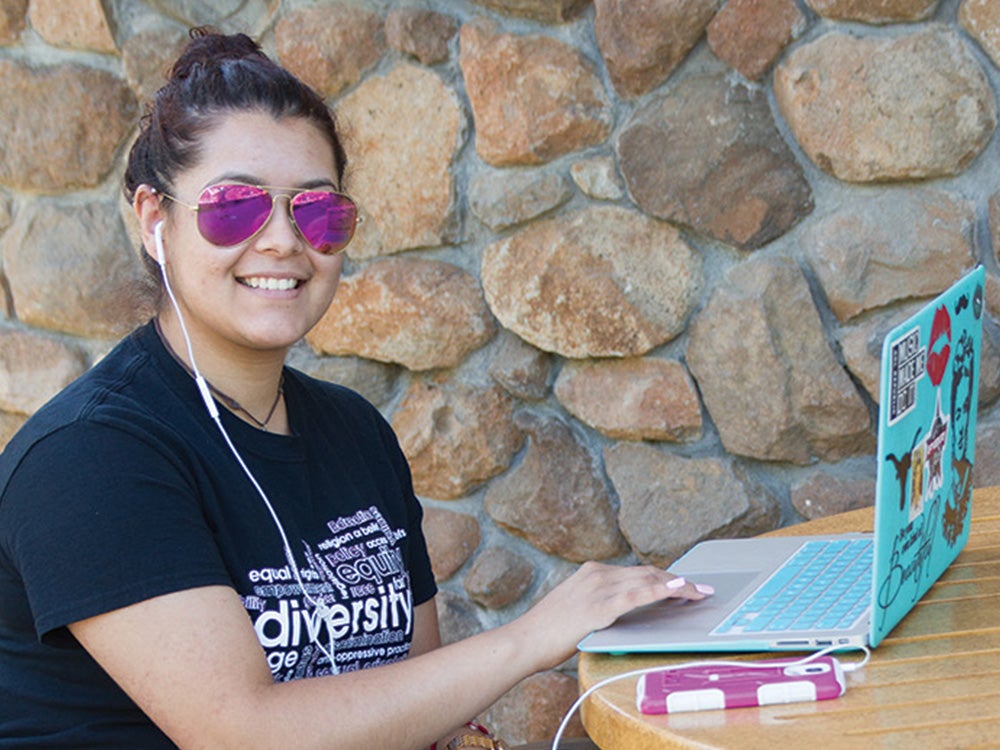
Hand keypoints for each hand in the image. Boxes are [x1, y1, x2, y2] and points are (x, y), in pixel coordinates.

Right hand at [511, 561, 712, 669]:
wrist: (524, 640)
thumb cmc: (548, 631)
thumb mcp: (577, 608)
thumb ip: (600, 603)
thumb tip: (624, 610)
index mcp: (592, 572)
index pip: (638, 571)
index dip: (665, 577)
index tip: (685, 583)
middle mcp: (597, 574)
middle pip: (648, 572)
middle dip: (678, 580)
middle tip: (702, 589)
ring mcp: (598, 588)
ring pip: (647, 581)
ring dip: (678, 586)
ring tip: (699, 593)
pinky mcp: (599, 607)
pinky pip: (636, 595)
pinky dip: (660, 590)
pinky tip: (677, 589)